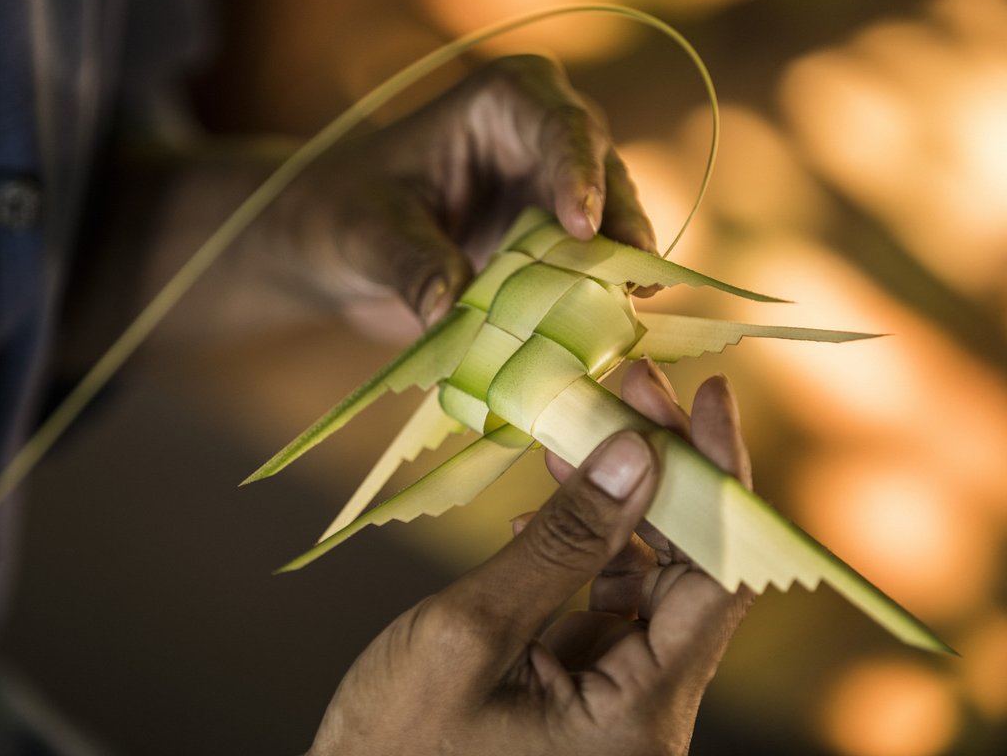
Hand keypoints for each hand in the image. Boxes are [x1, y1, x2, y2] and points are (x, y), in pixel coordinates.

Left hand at [271, 55, 655, 333]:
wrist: (334, 248)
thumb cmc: (343, 214)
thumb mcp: (367, 235)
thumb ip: (409, 263)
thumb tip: (447, 309)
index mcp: (502, 103)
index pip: (559, 125)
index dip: (578, 172)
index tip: (581, 226)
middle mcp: (544, 141)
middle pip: (604, 174)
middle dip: (623, 225)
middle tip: (636, 280)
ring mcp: (555, 197)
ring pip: (611, 226)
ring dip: (620, 269)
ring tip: (631, 311)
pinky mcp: (554, 250)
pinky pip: (590, 272)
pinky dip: (597, 302)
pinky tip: (607, 336)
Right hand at [307, 361, 751, 755]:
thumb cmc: (393, 744)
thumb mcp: (470, 630)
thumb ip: (560, 542)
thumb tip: (635, 453)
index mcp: (638, 719)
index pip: (720, 580)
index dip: (721, 479)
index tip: (708, 397)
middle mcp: (649, 719)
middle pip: (693, 575)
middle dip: (663, 478)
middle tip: (627, 394)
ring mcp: (620, 710)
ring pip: (651, 585)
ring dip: (619, 509)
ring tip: (573, 441)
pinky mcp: (588, 699)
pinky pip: (609, 609)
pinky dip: (586, 553)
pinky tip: (544, 511)